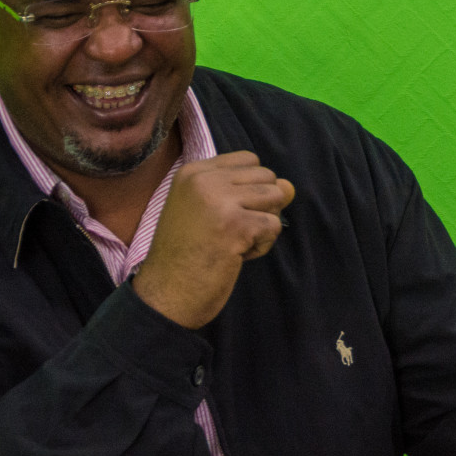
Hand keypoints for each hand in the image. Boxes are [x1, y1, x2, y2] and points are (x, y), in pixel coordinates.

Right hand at [131, 151, 294, 328]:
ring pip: (276, 197)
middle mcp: (204, 180)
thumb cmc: (188, 256)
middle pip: (266, 176)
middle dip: (261, 207)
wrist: (165, 295)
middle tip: (231, 233)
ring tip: (235, 243)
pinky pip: (273, 226)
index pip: (248, 160)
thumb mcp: (214, 214)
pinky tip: (235, 257)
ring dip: (263, 226)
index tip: (226, 214)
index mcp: (192, 172)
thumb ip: (251, 194)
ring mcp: (219, 201)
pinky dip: (262, 246)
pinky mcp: (235, 225)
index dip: (251, 189)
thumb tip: (290, 187)